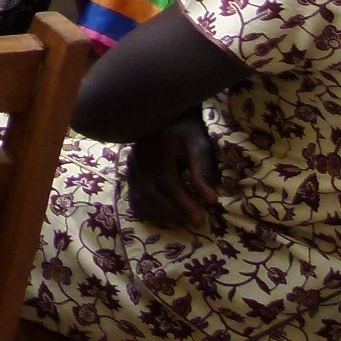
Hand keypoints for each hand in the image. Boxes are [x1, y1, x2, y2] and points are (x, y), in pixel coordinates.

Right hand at [125, 110, 221, 231]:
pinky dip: (144, 210)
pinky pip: (132, 194)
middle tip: (192, 224)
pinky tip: (159, 218)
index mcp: (158, 148)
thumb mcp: (200, 146)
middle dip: (172, 212)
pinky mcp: (129, 170)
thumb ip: (202, 172)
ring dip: (158, 214)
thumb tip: (211, 200)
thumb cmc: (187, 131)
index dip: (182, 203)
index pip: (167, 182)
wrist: (165, 116)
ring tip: (177, 224)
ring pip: (139, 195)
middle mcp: (140, 157)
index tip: (199, 220)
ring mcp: (131, 164)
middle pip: (151, 191)